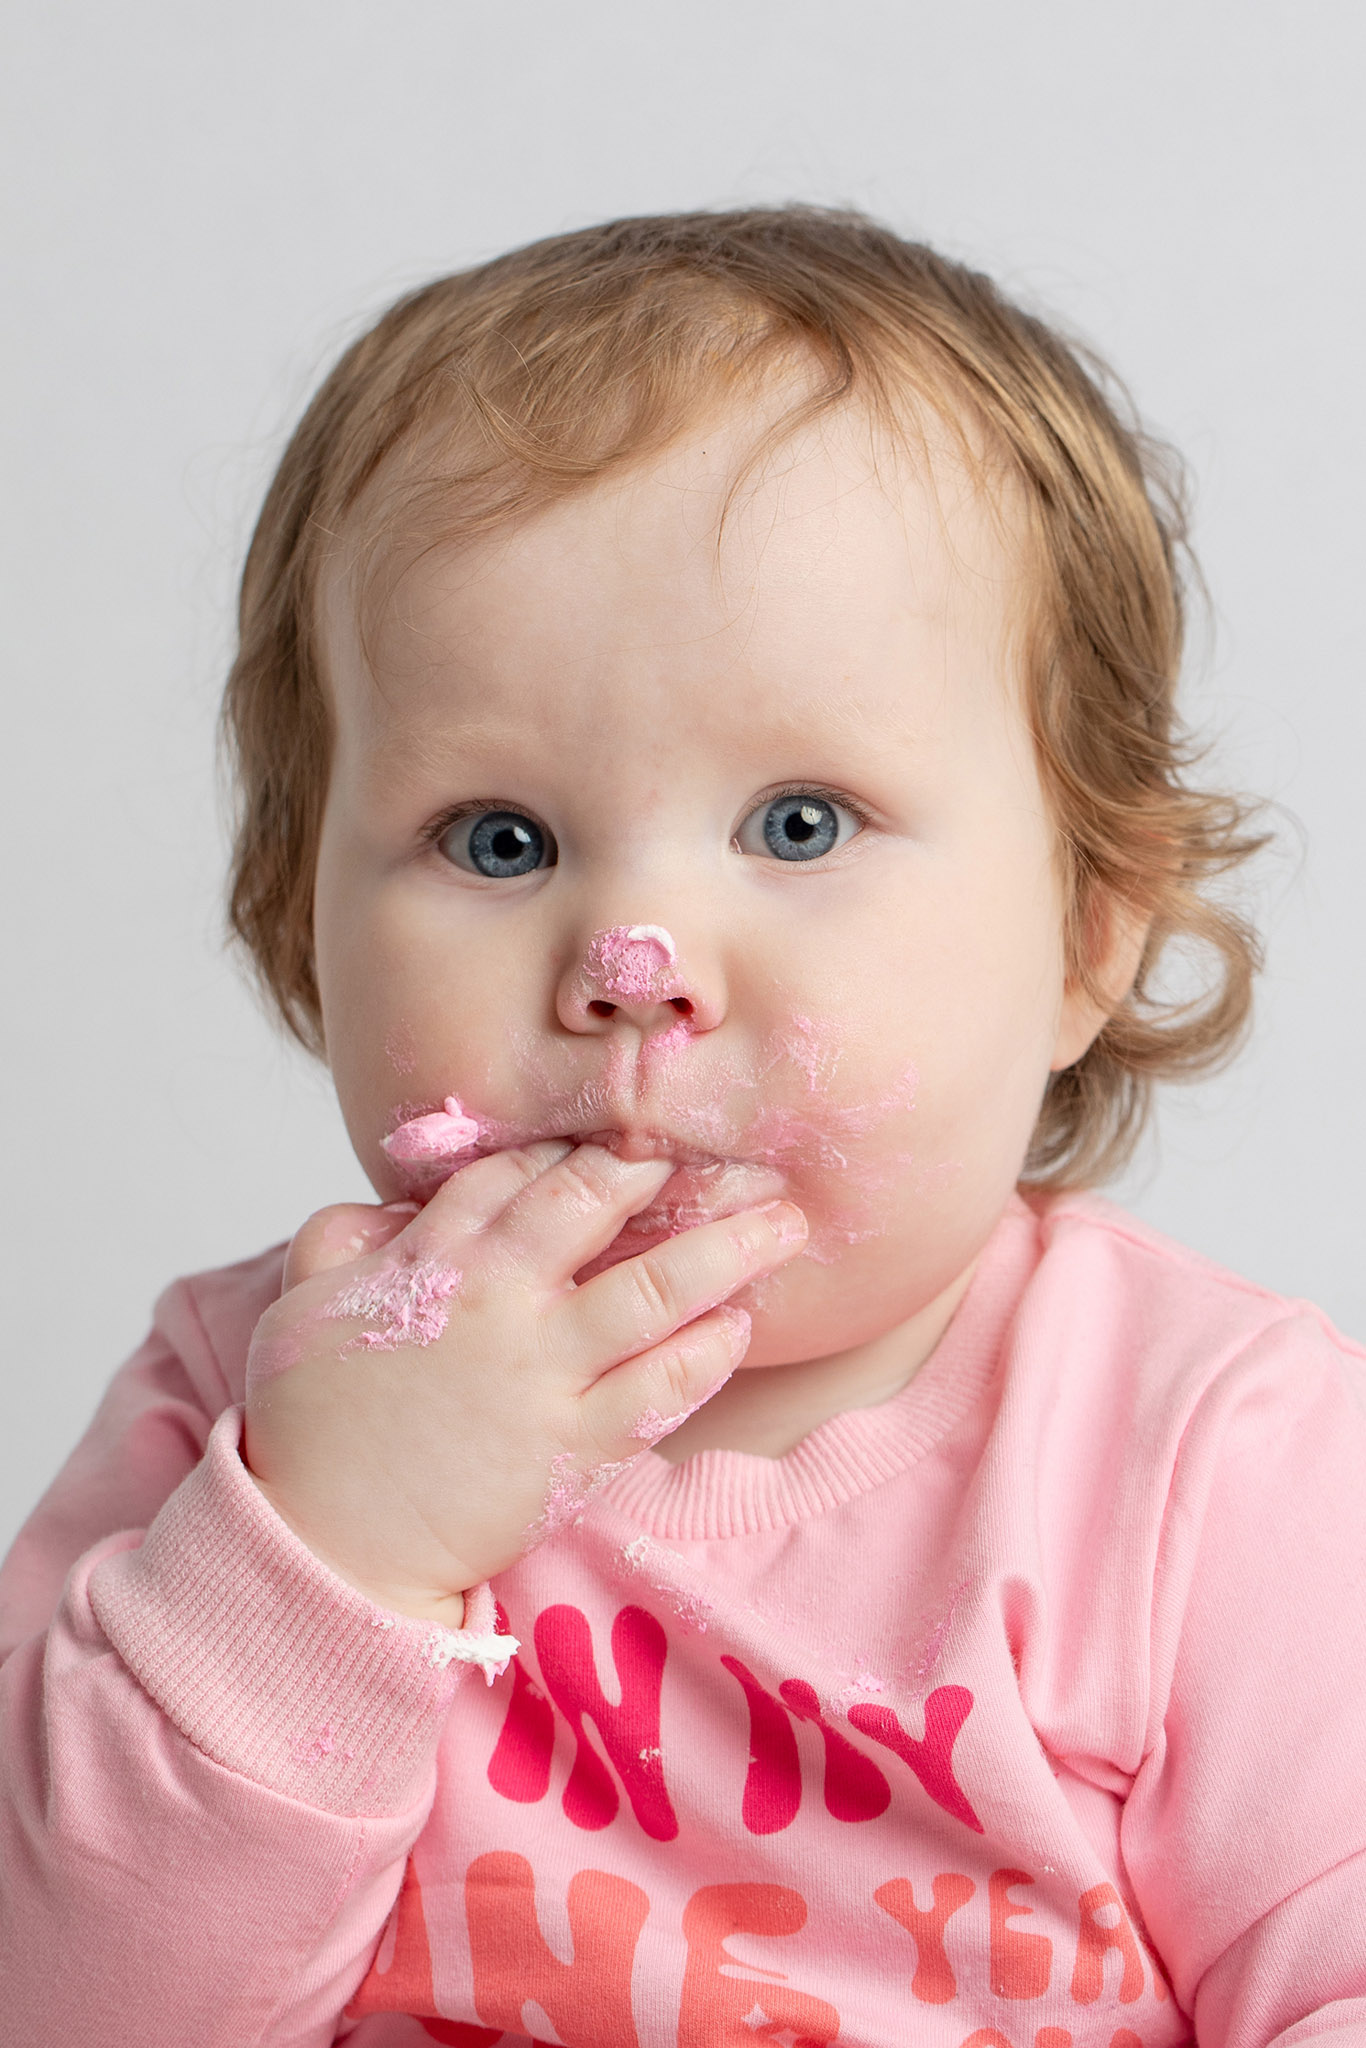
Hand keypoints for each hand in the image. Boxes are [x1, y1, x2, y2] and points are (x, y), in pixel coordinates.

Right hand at [242, 1142, 805, 1626]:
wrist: (329, 1546)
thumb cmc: (313, 1428)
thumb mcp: (299, 1308)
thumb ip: (340, 1241)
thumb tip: (391, 1210)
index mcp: (433, 1258)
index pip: (516, 1175)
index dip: (577, 1151)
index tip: (628, 1143)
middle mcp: (499, 1301)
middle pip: (596, 1205)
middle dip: (664, 1171)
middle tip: (734, 1158)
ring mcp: (542, 1373)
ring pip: (653, 1288)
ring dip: (728, 1247)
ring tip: (785, 1222)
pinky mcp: (573, 1447)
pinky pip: (660, 1387)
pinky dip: (707, 1352)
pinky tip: (741, 1326)